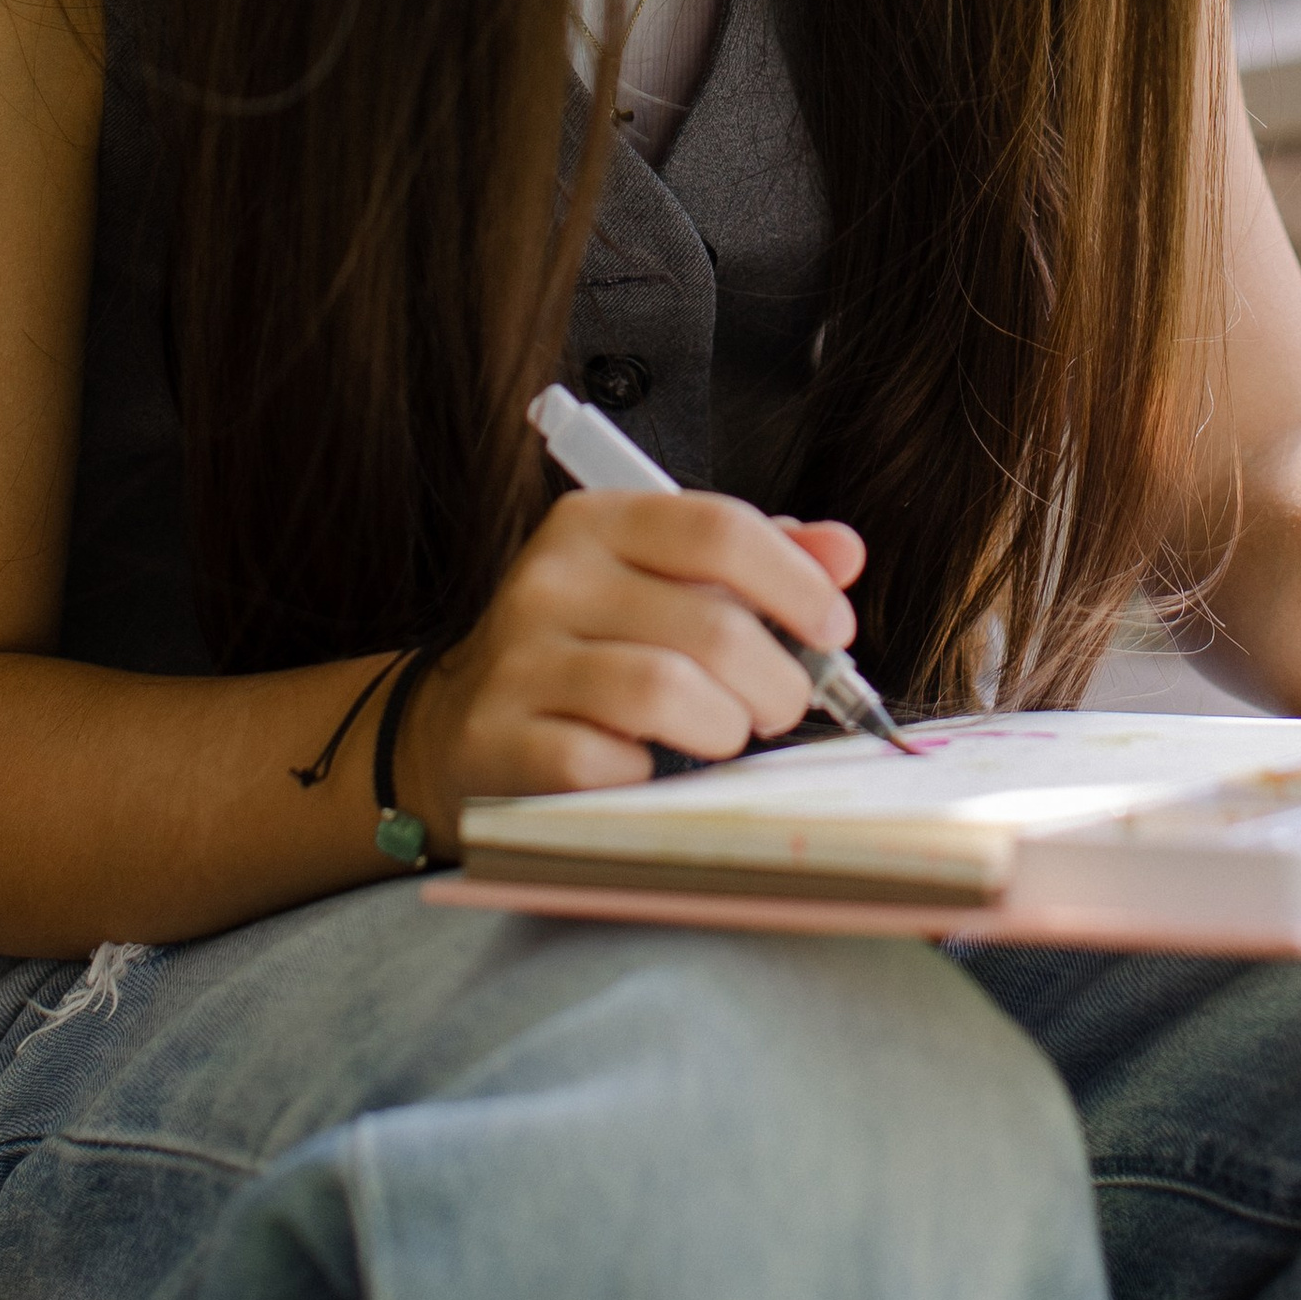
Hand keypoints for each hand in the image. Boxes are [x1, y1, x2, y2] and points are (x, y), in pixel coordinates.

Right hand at [405, 491, 867, 824]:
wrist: (458, 724)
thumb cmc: (590, 649)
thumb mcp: (663, 581)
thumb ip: (756, 560)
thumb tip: (842, 551)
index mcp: (597, 522)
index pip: (719, 529)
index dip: (796, 584)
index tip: (833, 629)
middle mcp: (550, 578)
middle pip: (713, 624)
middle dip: (777, 680)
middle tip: (781, 704)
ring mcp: (519, 660)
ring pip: (668, 692)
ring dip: (724, 727)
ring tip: (723, 733)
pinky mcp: (501, 738)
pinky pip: (611, 763)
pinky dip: (647, 776)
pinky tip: (641, 766)